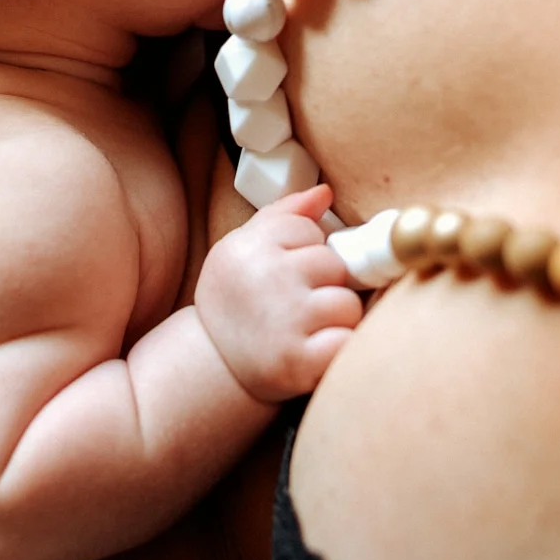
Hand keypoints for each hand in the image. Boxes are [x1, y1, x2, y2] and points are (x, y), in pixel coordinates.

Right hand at [195, 183, 361, 402]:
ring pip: (347, 304)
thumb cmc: (237, 302)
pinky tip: (316, 351)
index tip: (286, 272)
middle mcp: (266, 279)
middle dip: (325, 283)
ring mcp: (285, 321)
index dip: (305, 251)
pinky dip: (340, 349)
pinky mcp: (299, 361)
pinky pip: (348, 341)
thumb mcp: (242, 249)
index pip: (309, 229)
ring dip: (336, 318)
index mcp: (248, 248)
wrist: (212, 366)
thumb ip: (282, 215)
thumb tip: (324, 193)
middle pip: (334, 264)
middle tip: (298, 304)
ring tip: (307, 328)